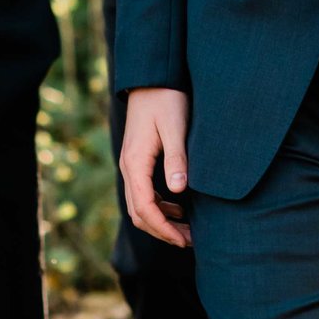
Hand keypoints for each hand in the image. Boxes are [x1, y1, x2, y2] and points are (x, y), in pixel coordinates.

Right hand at [121, 87, 193, 246]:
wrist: (152, 78)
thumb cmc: (166, 100)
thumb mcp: (174, 128)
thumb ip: (177, 158)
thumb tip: (179, 191)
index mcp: (135, 163)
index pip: (144, 208)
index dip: (164, 229)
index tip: (185, 240)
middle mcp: (128, 167)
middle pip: (139, 213)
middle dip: (163, 231)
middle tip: (190, 240)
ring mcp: (131, 164)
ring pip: (140, 205)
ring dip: (161, 221)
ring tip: (188, 230)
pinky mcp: (138, 160)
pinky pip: (144, 192)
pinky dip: (159, 206)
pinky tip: (179, 208)